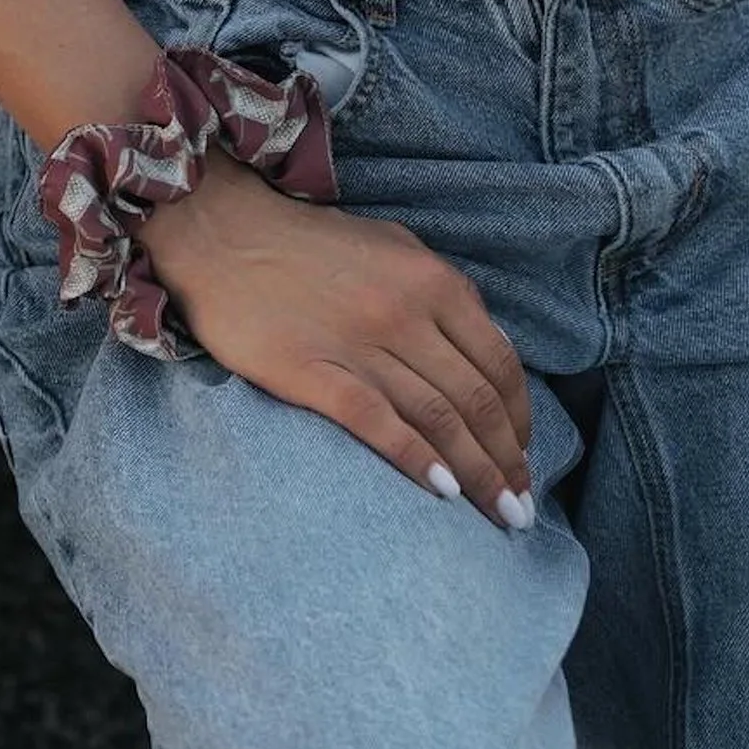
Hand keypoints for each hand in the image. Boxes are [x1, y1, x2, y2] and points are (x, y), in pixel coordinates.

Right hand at [138, 156, 537, 528]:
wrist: (223, 232)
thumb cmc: (309, 243)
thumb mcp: (392, 246)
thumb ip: (441, 294)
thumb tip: (484, 348)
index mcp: (432, 281)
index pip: (498, 363)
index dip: (520, 419)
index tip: (525, 458)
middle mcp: (406, 313)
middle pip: (475, 400)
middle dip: (508, 461)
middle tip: (523, 507)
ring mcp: (360, 343)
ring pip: (438, 419)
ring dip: (478, 474)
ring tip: (500, 516)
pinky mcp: (313, 372)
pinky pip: (379, 423)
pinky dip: (418, 461)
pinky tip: (443, 493)